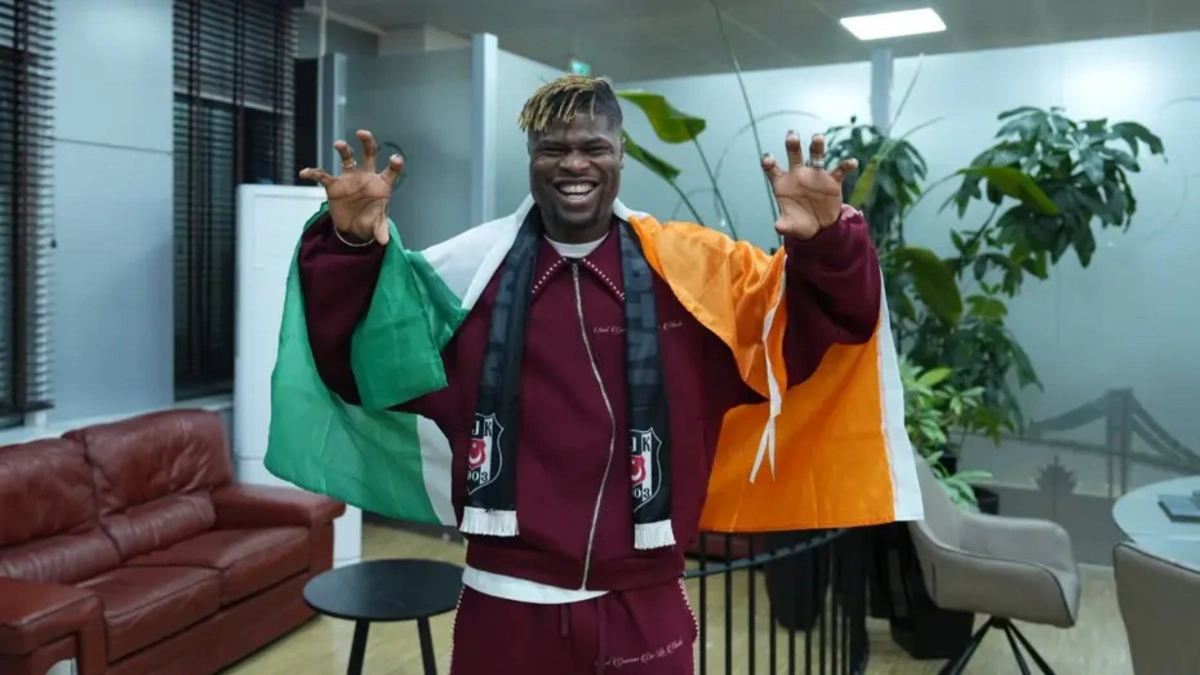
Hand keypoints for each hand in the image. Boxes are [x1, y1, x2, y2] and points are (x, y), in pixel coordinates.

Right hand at [298, 130, 403, 245]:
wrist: (353, 227)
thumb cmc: (370, 221)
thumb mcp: (376, 226)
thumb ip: (380, 230)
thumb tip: (384, 241)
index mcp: (381, 184)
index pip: (391, 171)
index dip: (395, 164)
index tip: (395, 159)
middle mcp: (366, 176)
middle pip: (369, 154)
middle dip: (367, 142)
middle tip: (362, 133)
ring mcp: (350, 178)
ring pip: (347, 158)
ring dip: (343, 150)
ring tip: (339, 144)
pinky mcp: (334, 185)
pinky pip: (323, 176)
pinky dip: (314, 173)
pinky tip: (305, 173)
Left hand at [761, 131, 857, 239]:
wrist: (820, 228)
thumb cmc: (800, 223)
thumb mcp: (791, 226)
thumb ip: (784, 225)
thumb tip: (778, 228)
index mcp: (783, 183)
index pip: (773, 169)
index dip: (769, 162)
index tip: (767, 159)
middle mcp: (798, 175)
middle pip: (794, 155)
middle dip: (793, 145)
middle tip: (792, 135)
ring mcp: (816, 176)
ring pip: (816, 156)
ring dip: (817, 146)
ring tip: (818, 137)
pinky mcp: (832, 181)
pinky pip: (840, 170)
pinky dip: (846, 165)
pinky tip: (852, 162)